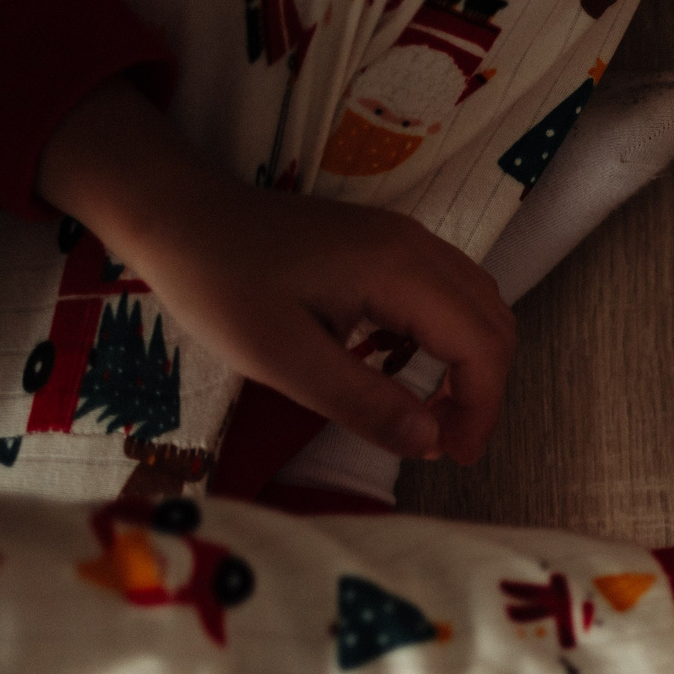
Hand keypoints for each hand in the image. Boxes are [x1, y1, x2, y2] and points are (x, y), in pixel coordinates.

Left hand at [37, 79, 515, 462]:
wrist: (178, 216)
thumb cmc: (220, 284)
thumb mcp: (282, 360)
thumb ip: (364, 402)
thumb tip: (430, 442)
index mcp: (399, 270)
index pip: (482, 345)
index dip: (481, 408)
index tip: (453, 457)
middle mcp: (417, 246)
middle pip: (495, 323)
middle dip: (484, 392)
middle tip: (446, 444)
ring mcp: (406, 240)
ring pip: (481, 306)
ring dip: (474, 365)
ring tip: (434, 416)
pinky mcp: (390, 245)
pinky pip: (452, 294)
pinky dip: (455, 340)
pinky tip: (417, 372)